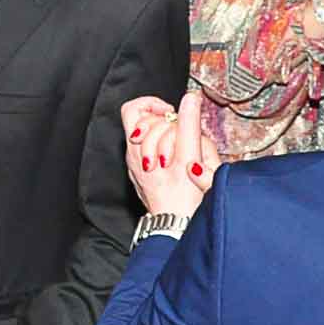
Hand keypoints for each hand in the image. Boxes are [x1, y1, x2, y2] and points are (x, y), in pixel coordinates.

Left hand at [122, 90, 218, 218]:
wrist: (175, 226)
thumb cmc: (182, 197)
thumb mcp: (189, 156)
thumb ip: (188, 124)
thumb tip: (190, 98)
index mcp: (138, 147)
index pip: (134, 108)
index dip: (155, 104)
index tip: (174, 113)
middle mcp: (133, 154)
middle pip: (142, 120)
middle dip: (164, 123)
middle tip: (180, 135)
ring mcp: (138, 164)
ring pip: (149, 137)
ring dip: (167, 138)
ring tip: (178, 153)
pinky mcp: (146, 174)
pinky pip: (153, 152)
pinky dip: (167, 151)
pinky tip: (177, 162)